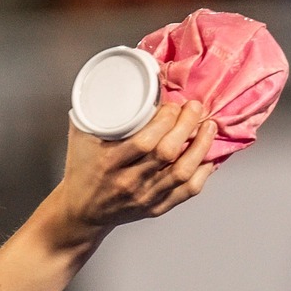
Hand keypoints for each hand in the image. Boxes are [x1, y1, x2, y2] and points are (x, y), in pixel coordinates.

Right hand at [53, 100, 216, 237]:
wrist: (81, 211)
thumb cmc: (82, 169)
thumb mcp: (81, 137)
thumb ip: (96, 110)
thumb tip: (121, 80)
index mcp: (108, 163)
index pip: (144, 142)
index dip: (165, 121)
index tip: (173, 105)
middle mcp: (128, 182)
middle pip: (167, 153)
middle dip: (187, 126)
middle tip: (195, 108)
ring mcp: (145, 198)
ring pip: (182, 173)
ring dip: (201, 147)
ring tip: (209, 127)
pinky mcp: (157, 208)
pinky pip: (187, 192)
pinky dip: (202, 173)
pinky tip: (209, 157)